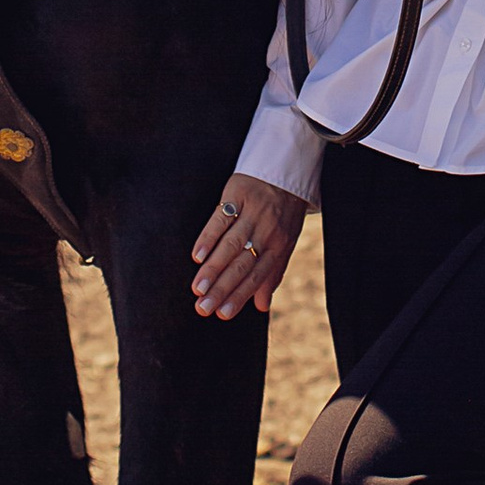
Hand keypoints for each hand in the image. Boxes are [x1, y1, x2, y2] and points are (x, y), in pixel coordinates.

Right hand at [191, 175, 306, 320]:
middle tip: (203, 308)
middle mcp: (267, 231)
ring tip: (197, 289)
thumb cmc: (283, 213)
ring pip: (231, 244)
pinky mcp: (239, 193)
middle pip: (242, 264)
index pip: (257, 276)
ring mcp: (253, 212)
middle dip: (222, 288)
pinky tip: (197, 255)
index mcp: (279, 246)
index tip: (222, 314)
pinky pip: (222, 218)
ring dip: (213, 268)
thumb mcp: (285, 242)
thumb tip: (261, 307)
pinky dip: (209, 237)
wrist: (286, 170)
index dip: (240, 295)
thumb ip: (272, 274)